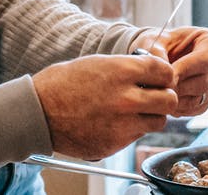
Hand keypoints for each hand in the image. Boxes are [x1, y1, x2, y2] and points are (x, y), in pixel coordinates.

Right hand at [33, 54, 178, 159]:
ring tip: (135, 111)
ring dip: (151, 115)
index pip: (166, 72)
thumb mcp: (98, 63)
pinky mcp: (114, 144)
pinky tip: (115, 122)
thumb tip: (151, 72)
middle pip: (170, 100)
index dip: (165, 74)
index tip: (161, 78)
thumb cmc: (64, 83)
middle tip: (155, 96)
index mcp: (122, 72)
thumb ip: (128, 68)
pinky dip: (131, 130)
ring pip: (158, 122)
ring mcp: (121, 124)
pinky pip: (137, 136)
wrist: (38, 111)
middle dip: (165, 96)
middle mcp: (126, 98)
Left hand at [153, 26, 207, 115]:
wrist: (161, 56)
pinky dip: (179, 108)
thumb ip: (156, 52)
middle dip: (179, 86)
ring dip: (178, 99)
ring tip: (159, 92)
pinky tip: (166, 99)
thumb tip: (161, 69)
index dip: (184, 69)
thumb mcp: (155, 40)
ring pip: (200, 98)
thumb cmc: (161, 43)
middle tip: (159, 87)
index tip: (166, 75)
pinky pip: (196, 109)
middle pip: (205, 81)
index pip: (205, 60)